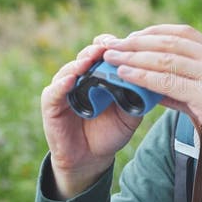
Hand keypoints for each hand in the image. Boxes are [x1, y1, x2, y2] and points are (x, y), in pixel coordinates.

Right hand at [42, 39, 142, 198]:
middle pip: (86, 56)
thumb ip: (136, 96)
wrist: (92, 158)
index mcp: (99, 75)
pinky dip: (62, 84)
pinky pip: (54, 92)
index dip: (111, 45)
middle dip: (97, 50)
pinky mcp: (51, 105)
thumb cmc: (110, 132)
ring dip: (80, 63)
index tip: (125, 43)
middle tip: (108, 48)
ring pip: (69, 70)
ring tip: (91, 60)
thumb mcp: (129, 114)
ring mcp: (64, 89)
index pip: (102, 52)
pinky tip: (72, 80)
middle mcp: (80, 78)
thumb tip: (150, 79)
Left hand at [102, 25, 201, 167]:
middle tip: (111, 43)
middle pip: (170, 42)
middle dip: (136, 41)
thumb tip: (156, 88)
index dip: (153, 33)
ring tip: (109, 56)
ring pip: (165, 59)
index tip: (131, 38)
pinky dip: (142, 76)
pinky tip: (124, 75)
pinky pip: (167, 81)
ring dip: (133, 56)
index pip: (183, 34)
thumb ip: (186, 90)